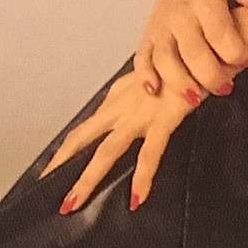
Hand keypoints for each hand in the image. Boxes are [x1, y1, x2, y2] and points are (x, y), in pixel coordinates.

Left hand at [39, 71, 193, 212]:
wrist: (202, 44)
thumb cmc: (185, 62)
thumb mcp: (158, 78)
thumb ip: (143, 95)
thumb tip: (141, 110)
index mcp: (119, 97)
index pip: (86, 128)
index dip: (66, 150)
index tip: (52, 171)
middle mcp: (123, 105)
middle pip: (82, 139)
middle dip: (61, 164)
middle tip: (45, 191)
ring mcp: (141, 113)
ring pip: (107, 150)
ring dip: (88, 178)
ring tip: (72, 203)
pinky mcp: (164, 119)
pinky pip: (150, 153)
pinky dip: (143, 177)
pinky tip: (136, 198)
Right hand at [135, 0, 247, 102]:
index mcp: (204, 2)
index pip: (219, 31)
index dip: (235, 50)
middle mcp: (180, 16)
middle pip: (192, 51)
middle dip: (209, 74)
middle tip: (225, 88)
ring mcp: (161, 28)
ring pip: (165, 58)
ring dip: (178, 81)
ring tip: (195, 99)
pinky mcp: (147, 36)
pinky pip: (142, 58)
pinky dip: (145, 75)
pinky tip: (153, 90)